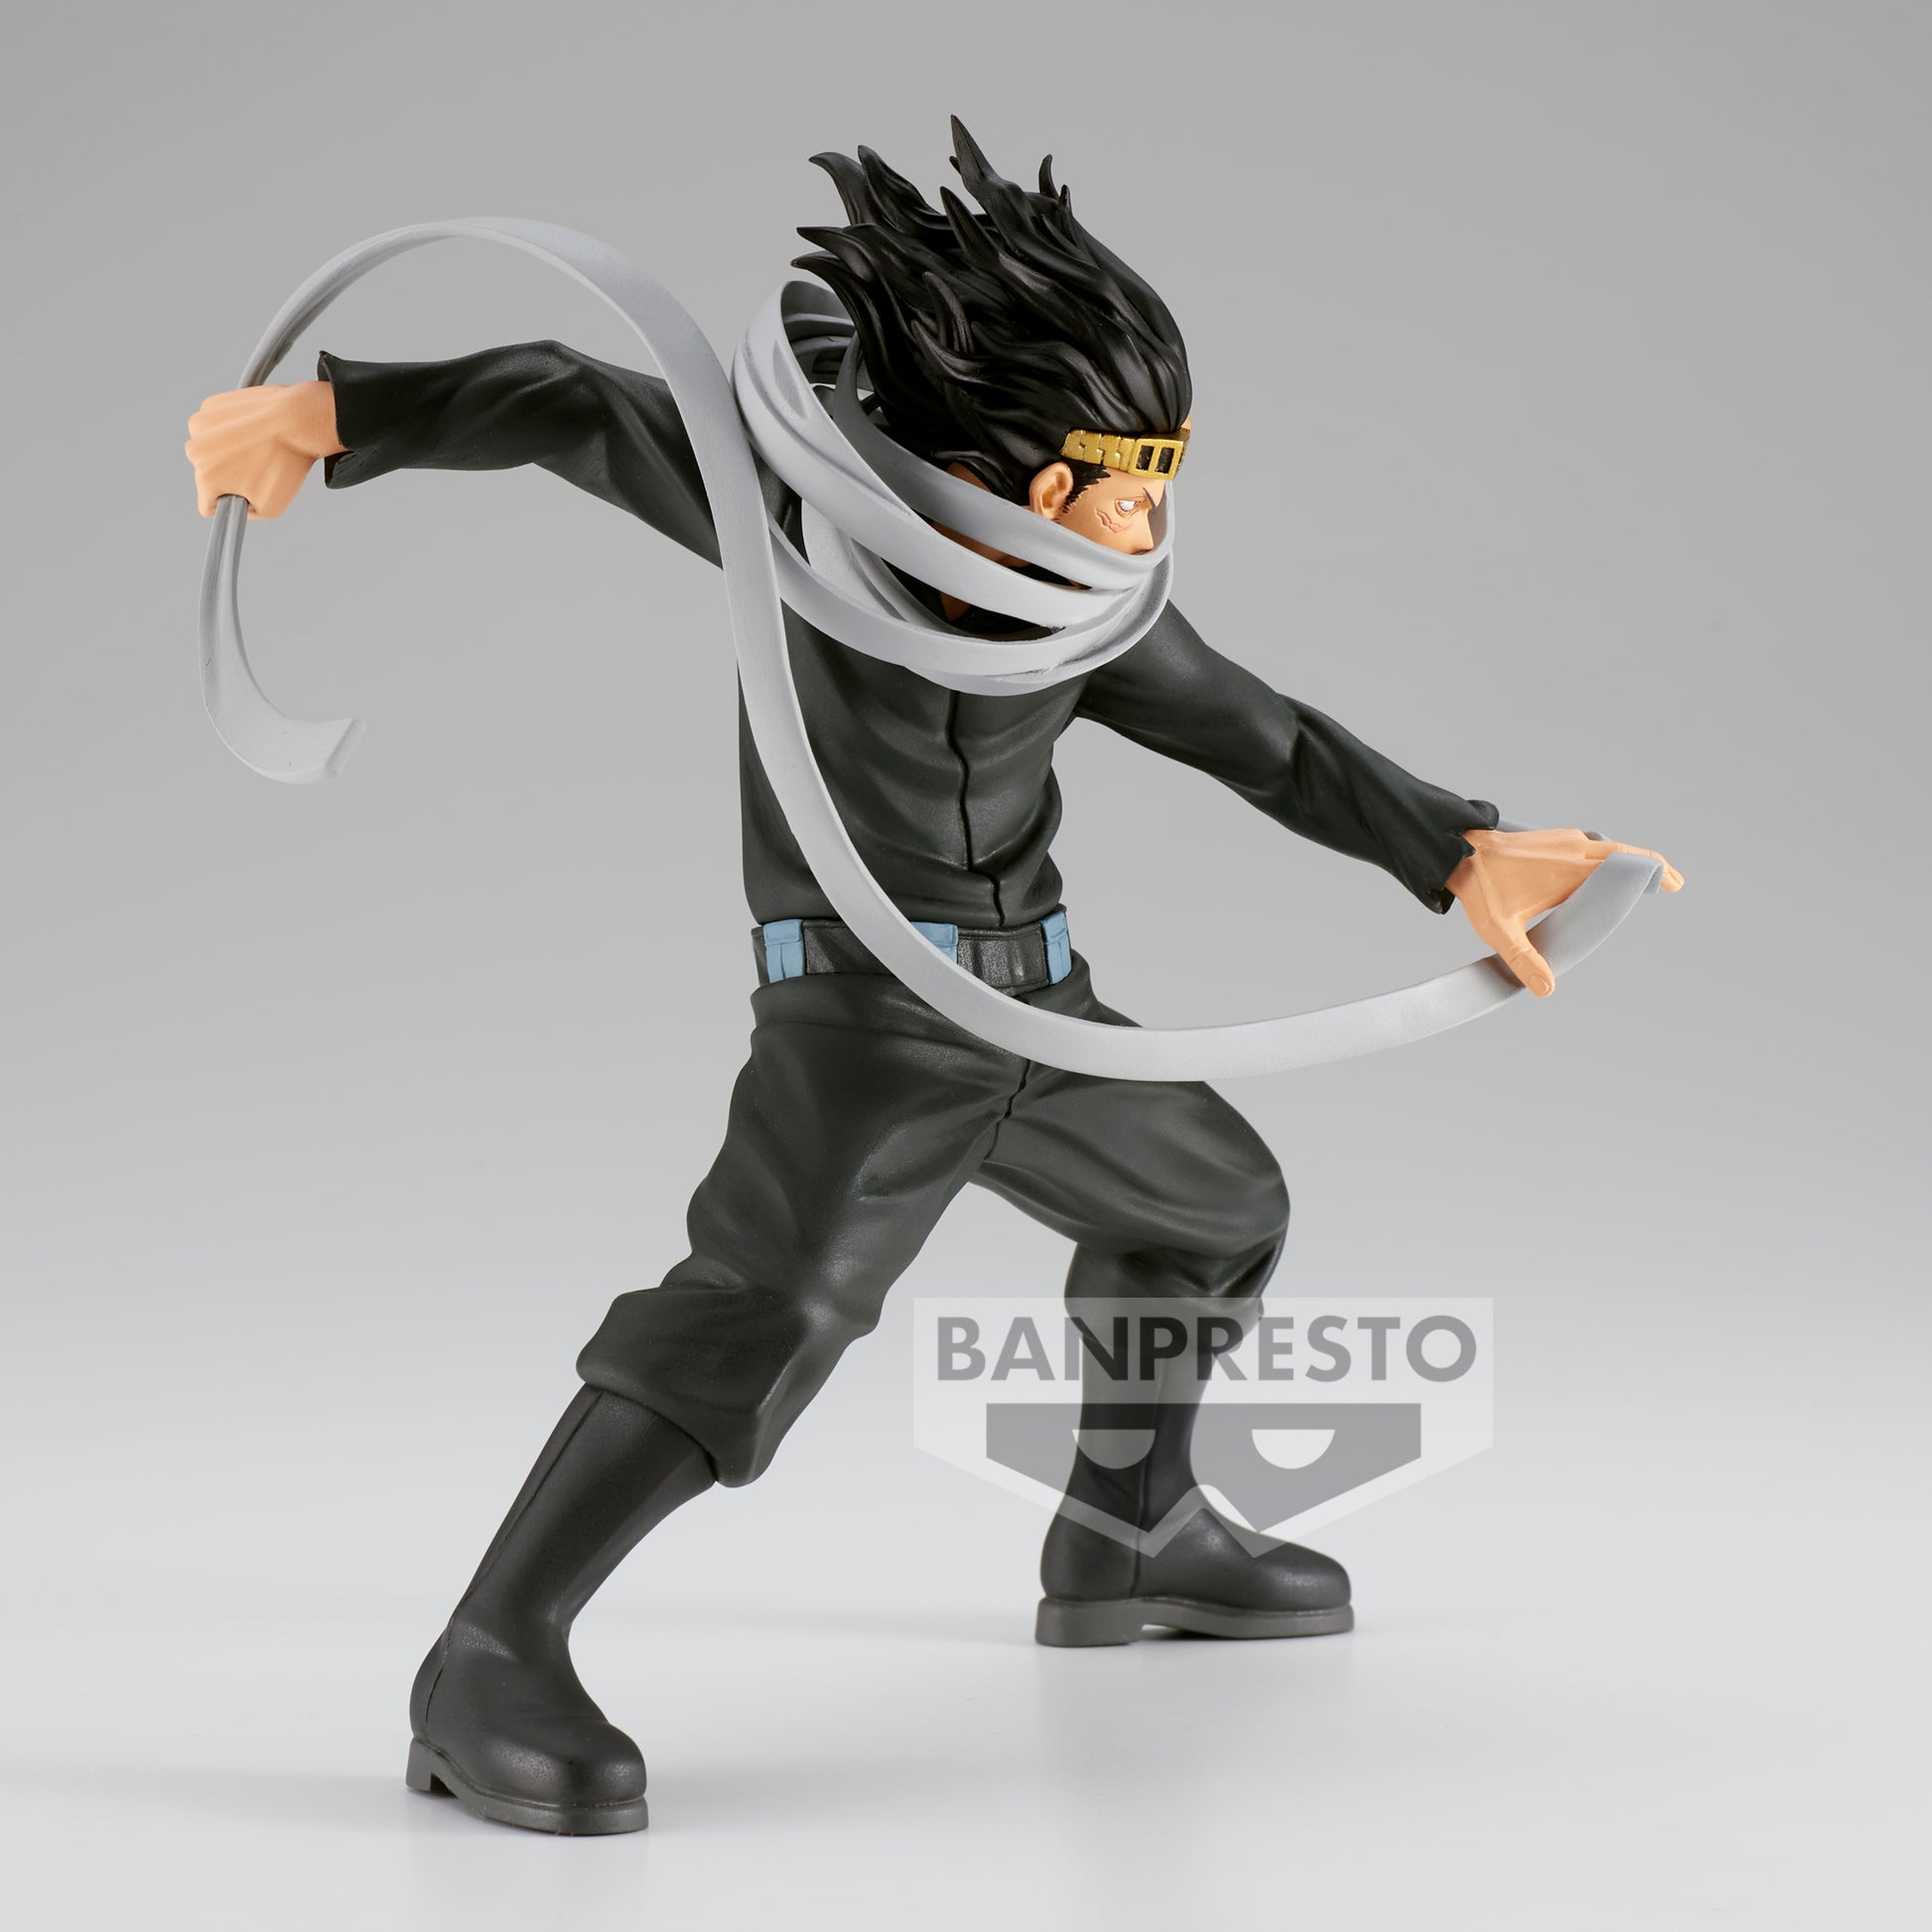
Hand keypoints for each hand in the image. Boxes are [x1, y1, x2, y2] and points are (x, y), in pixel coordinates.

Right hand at [185, 380, 343, 519]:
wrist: (300, 421)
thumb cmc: (287, 462)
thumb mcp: (271, 508)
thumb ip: (245, 512)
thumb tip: (236, 506)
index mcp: (206, 476)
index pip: (207, 505)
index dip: (228, 504)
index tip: (242, 496)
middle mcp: (195, 449)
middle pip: (207, 474)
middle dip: (227, 475)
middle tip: (256, 466)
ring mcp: (201, 424)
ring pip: (208, 448)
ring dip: (226, 450)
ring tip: (255, 447)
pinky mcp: (210, 405)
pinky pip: (214, 426)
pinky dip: (229, 428)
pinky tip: (251, 429)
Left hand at [1448, 827, 1682, 996]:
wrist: (1457, 852)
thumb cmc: (1480, 889)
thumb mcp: (1499, 931)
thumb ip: (1524, 960)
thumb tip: (1547, 988)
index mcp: (1568, 870)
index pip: (1621, 865)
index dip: (1649, 872)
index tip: (1670, 883)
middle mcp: (1572, 850)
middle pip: (1624, 852)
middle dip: (1650, 865)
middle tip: (1671, 882)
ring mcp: (1564, 840)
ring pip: (1609, 847)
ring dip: (1632, 859)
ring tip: (1647, 876)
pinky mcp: (1554, 838)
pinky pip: (1593, 845)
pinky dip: (1611, 855)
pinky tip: (1609, 870)